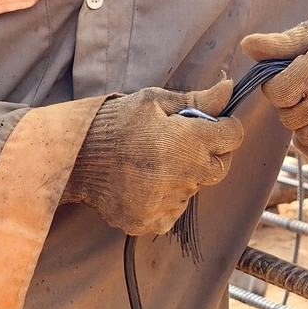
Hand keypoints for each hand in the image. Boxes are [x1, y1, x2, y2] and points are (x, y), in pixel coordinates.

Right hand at [62, 79, 242, 236]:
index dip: (226, 127)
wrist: (75, 158)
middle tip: (184, 144)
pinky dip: (166, 199)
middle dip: (210, 154)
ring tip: (156, 162)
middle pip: (220, 167)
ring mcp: (166, 201)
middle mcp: (183, 175)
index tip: (214, 124)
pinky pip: (173, 211)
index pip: (232, 136)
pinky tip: (146, 183)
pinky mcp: (149, 221)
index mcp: (189, 141)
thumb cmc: (116, 123)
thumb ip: (196, 100)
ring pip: (194, 189)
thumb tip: (228, 87)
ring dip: (185, 176)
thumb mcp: (154, 101)